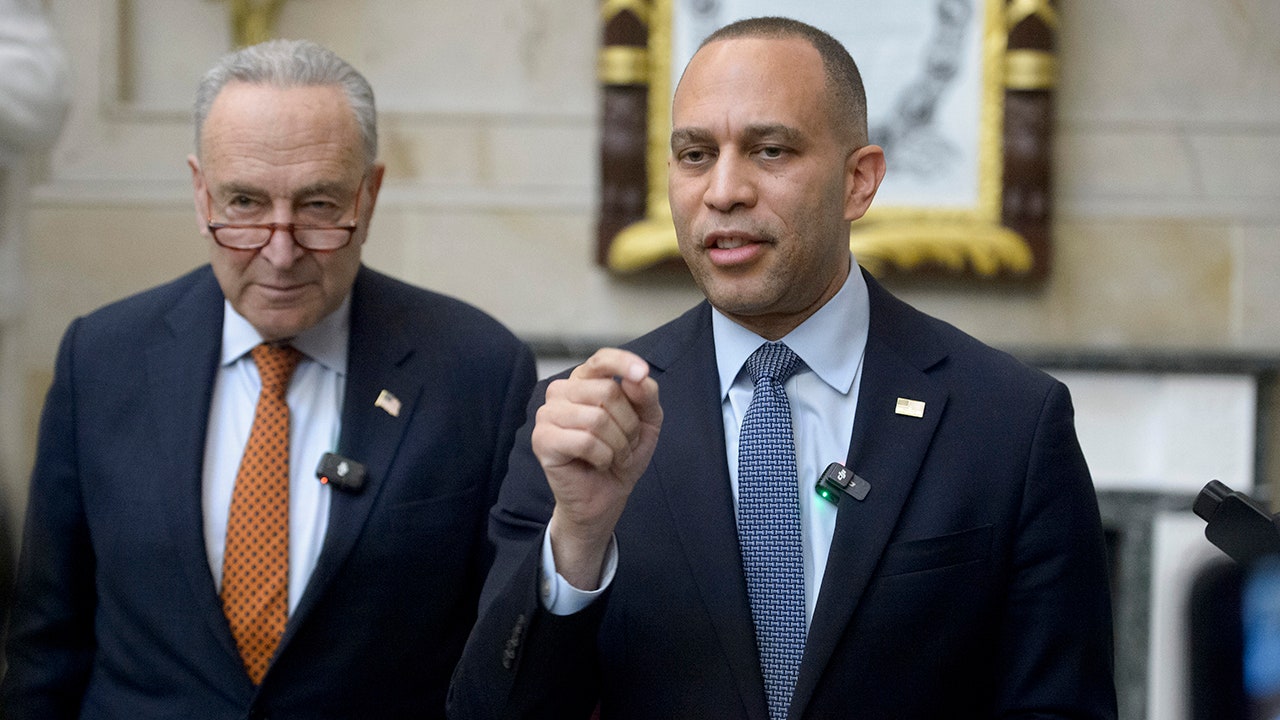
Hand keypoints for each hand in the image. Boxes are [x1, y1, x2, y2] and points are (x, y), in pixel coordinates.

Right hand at [533, 348, 661, 589]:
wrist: (606, 496)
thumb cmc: (622, 454)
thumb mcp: (647, 421)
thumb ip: (646, 394)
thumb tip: (637, 377)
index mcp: (585, 380)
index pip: (602, 358)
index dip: (624, 362)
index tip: (642, 374)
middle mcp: (562, 391)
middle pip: (606, 391)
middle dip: (628, 424)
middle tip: (625, 443)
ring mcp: (547, 414)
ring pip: (597, 418)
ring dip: (617, 444)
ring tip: (614, 455)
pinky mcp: (542, 439)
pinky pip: (584, 441)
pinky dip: (603, 457)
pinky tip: (598, 463)